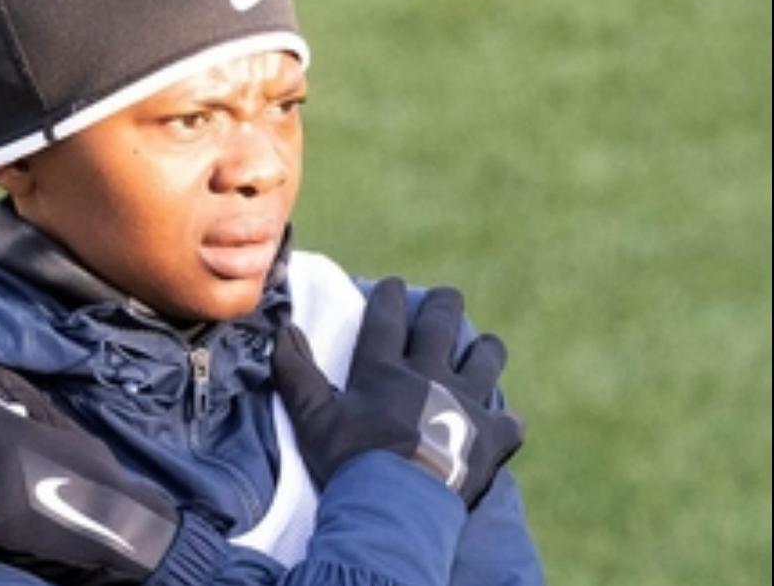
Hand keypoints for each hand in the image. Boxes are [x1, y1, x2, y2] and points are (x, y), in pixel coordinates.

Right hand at [272, 277, 523, 507]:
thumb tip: (283, 329)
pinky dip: (504, 421)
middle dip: (444, 304)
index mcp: (384, 370)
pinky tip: (500, 422)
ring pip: (487, 358)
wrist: (397, 508)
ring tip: (483, 346)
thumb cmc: (350, 463)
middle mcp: (429, 375)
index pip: (387, 317)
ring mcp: (466, 403)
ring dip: (485, 349)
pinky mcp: (492, 435)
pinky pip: (509, 420)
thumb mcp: (313, 418)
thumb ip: (297, 372)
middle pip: (442, 323)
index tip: (394, 283)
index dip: (390, 295)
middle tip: (446, 298)